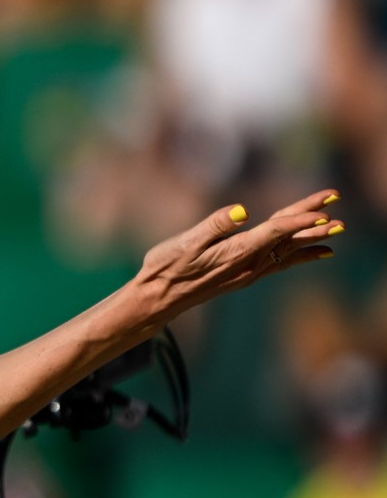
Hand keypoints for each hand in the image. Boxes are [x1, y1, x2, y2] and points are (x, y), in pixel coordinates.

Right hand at [132, 189, 342, 321]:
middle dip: (313, 219)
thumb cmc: (165, 268)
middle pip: (287, 237)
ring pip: (288, 250)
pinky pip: (282, 263)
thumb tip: (241, 211)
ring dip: (314, 237)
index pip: (276, 230)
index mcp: (236, 252)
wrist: (158, 299)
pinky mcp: (244, 275)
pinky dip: (302, 255)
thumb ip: (215, 225)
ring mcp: (248, 271)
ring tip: (338, 228)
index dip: (301, 217)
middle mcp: (248, 264)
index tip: (326, 204)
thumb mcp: (184, 243)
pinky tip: (318, 253)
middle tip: (335, 198)